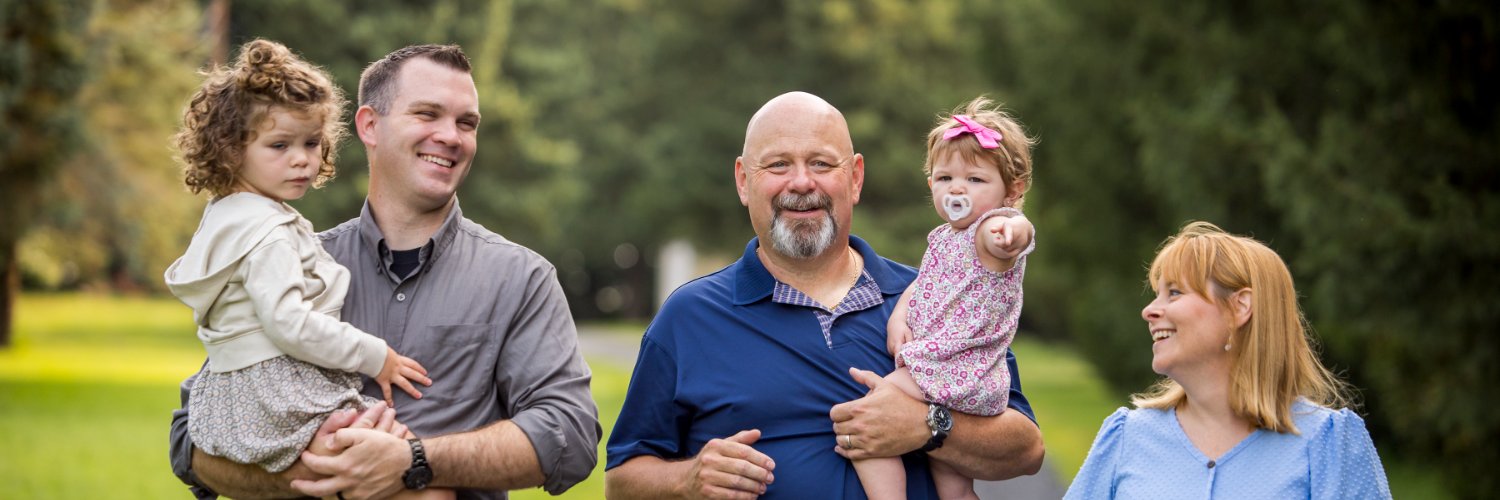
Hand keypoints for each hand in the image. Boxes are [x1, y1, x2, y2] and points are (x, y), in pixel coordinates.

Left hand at [290, 402, 413, 498]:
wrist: (409, 463)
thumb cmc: (386, 446)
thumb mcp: (364, 433)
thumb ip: (342, 435)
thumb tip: (328, 443)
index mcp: (345, 465)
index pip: (317, 465)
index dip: (307, 460)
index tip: (304, 455)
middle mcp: (348, 482)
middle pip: (318, 489)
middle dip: (304, 487)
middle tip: (295, 484)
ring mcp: (358, 492)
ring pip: (334, 495)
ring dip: (324, 490)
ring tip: (318, 486)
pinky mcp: (367, 498)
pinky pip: (348, 498)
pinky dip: (341, 494)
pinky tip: (339, 488)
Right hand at [376, 347, 432, 406]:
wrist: (371, 352)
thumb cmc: (377, 349)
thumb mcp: (387, 350)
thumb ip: (389, 354)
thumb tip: (387, 354)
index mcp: (399, 359)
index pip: (412, 364)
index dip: (419, 368)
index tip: (425, 372)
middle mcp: (397, 367)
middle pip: (412, 373)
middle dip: (421, 378)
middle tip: (429, 383)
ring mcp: (391, 374)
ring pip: (404, 383)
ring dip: (412, 390)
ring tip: (419, 396)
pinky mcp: (383, 380)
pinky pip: (387, 391)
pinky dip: (388, 398)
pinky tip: (391, 404)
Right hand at [682, 429, 775, 498]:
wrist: (686, 480)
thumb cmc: (711, 462)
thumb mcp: (722, 447)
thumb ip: (740, 440)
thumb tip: (757, 432)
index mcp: (716, 446)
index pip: (743, 451)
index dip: (761, 459)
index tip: (772, 465)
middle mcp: (710, 460)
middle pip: (742, 467)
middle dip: (760, 474)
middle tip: (770, 478)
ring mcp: (707, 476)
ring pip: (738, 482)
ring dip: (754, 486)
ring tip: (763, 488)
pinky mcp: (707, 492)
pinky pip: (731, 495)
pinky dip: (745, 496)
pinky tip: (753, 496)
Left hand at [829, 367, 928, 459]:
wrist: (922, 425)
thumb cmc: (903, 403)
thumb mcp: (885, 386)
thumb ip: (866, 377)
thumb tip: (851, 370)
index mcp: (860, 407)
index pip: (834, 413)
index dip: (837, 413)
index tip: (842, 414)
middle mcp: (860, 424)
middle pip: (836, 427)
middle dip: (840, 424)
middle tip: (846, 424)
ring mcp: (866, 439)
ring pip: (841, 441)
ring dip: (842, 437)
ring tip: (848, 434)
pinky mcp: (872, 452)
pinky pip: (849, 454)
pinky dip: (843, 451)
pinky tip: (844, 447)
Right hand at [886, 310, 912, 362]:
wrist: (893, 324)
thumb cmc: (902, 328)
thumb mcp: (908, 333)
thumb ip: (910, 341)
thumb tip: (912, 349)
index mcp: (896, 343)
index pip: (899, 355)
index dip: (904, 361)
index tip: (909, 364)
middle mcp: (891, 348)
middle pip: (899, 357)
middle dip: (905, 359)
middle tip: (912, 359)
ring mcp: (889, 349)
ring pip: (897, 356)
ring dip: (902, 356)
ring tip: (908, 354)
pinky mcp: (889, 350)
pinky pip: (895, 354)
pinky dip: (899, 354)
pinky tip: (903, 351)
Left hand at [986, 215, 1032, 261]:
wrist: (1023, 226)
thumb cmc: (1010, 225)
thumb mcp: (1003, 224)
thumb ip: (997, 227)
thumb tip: (991, 230)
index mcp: (1011, 228)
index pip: (1009, 234)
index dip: (1008, 239)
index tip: (1008, 243)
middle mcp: (1018, 236)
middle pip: (1004, 244)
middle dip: (998, 242)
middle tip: (997, 238)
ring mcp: (1021, 242)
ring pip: (1006, 250)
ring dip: (1003, 246)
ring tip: (1004, 240)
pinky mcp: (1022, 248)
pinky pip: (1011, 254)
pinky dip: (1007, 251)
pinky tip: (1007, 245)